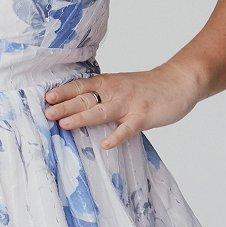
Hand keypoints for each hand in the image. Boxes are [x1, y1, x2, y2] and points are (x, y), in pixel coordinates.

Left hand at [44, 64, 202, 149]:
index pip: (80, 86)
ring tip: (64, 124)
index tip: (46, 98)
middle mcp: (115, 92)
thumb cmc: (144, 87)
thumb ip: (99, 94)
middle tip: (46, 113)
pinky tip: (104, 144)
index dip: (63, 92)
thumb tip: (72, 107)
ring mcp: (129, 104)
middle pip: (86, 99)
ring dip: (82, 118)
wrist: (179, 82)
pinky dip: (116, 136)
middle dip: (65, 106)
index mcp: (107, 83)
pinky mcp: (143, 116)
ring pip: (101, 111)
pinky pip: (128, 128)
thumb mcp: (119, 85)